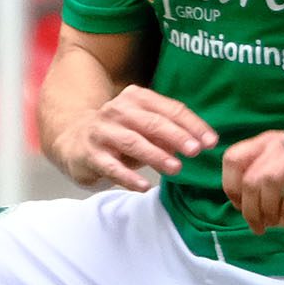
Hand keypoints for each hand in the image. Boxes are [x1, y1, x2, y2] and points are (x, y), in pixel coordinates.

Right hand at [56, 86, 215, 191]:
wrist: (72, 138)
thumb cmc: (119, 133)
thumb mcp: (144, 127)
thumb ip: (169, 132)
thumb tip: (198, 144)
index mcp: (136, 98)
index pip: (170, 109)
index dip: (192, 125)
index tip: (211, 142)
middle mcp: (117, 110)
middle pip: (151, 122)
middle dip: (176, 136)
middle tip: (195, 151)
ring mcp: (101, 131)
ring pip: (132, 142)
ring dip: (156, 155)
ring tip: (176, 169)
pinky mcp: (89, 154)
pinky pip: (111, 166)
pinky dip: (128, 177)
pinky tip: (144, 186)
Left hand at [219, 126, 283, 233]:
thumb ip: (264, 176)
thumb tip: (243, 204)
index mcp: (266, 141)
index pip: (232, 159)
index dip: (230, 187)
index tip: (241, 207)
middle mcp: (280, 142)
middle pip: (250, 178)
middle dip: (249, 209)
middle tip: (258, 226)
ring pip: (269, 181)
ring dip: (267, 210)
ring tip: (274, 225)